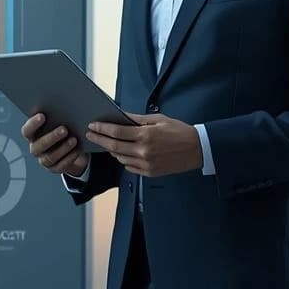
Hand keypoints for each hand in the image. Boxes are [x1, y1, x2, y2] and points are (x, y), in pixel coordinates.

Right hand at [22, 112, 88, 177]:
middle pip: (39, 145)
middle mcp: (36, 148)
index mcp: (33, 135)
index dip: (33, 124)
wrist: (72, 147)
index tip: (42, 116)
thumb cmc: (64, 129)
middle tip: (64, 129)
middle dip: (51, 137)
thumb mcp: (59, 122)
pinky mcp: (55, 168)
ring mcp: (44, 160)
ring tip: (74, 139)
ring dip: (63, 148)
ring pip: (50, 157)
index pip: (27, 131)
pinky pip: (61, 165)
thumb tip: (65, 103)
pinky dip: (70, 157)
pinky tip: (77, 150)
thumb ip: (57, 115)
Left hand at [87, 113, 202, 177]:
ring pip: (120, 158)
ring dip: (111, 150)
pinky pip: (129, 166)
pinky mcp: (150, 173)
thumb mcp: (158, 120)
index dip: (102, 128)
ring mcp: (146, 164)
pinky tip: (122, 152)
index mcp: (146, 135)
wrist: (198, 149)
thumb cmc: (179, 131)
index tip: (93, 125)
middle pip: (114, 146)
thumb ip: (137, 119)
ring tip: (106, 142)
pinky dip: (124, 159)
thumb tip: (120, 115)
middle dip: (100, 139)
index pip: (117, 131)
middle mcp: (144, 151)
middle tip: (90, 134)